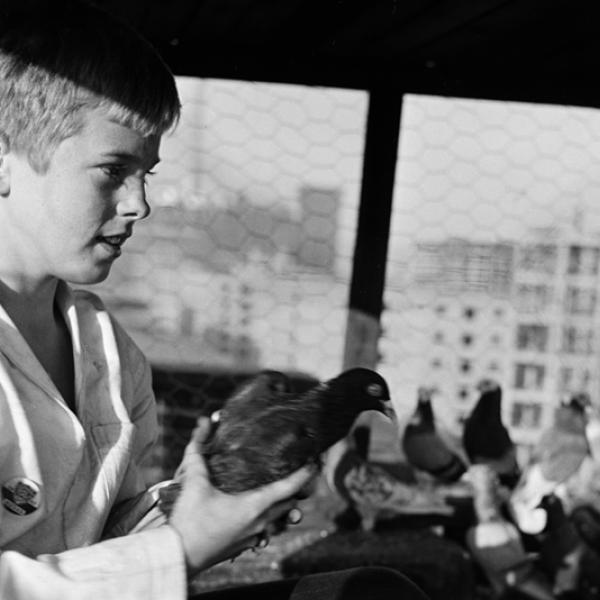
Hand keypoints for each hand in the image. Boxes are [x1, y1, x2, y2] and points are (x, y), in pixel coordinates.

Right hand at [168, 417, 315, 574]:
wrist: (178, 556)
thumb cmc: (190, 521)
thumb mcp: (195, 482)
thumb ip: (199, 451)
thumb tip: (203, 423)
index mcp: (256, 505)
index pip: (291, 486)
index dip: (306, 472)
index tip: (315, 460)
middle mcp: (261, 522)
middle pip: (289, 502)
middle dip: (297, 487)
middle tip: (300, 469)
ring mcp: (254, 536)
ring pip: (279, 519)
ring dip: (284, 506)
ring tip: (284, 492)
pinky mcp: (244, 546)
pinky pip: (266, 532)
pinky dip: (269, 520)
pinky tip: (260, 513)